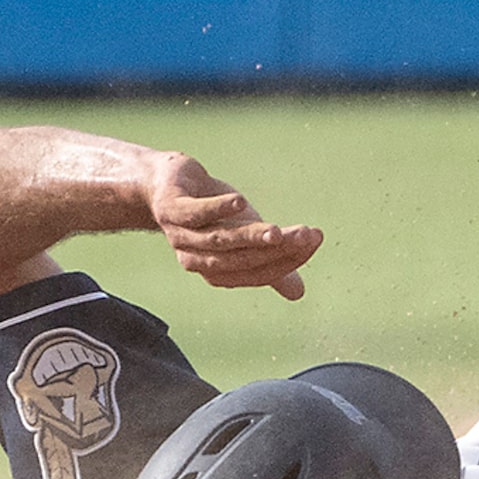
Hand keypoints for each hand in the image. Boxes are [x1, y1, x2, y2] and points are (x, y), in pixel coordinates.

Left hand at [147, 153, 322, 299]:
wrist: (164, 184)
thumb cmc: (209, 215)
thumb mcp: (244, 237)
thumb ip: (269, 264)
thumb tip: (299, 294)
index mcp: (218, 272)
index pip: (258, 273)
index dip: (288, 260)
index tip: (314, 240)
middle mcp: (197, 259)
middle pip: (242, 259)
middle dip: (277, 250)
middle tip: (308, 236)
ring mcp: (181, 235)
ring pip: (220, 240)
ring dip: (250, 237)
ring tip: (277, 232)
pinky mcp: (171, 208)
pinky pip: (193, 213)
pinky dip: (216, 210)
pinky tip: (240, 202)